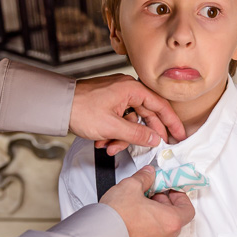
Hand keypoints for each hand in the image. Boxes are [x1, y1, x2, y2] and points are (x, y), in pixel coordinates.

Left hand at [69, 74, 185, 155]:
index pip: (160, 106)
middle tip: (154, 146)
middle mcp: (127, 90)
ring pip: (131, 121)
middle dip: (143, 135)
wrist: (57, 105)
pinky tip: (103, 141)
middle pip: (146, 114)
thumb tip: (155, 139)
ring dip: (122, 138)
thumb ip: (137, 135)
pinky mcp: (108, 103)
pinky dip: (113, 133)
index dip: (172, 122)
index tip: (179, 135)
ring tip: (110, 147)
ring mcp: (117, 96)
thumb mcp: (113, 127)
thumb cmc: (81, 109)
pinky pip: (119, 120)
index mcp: (132, 89)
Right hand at [100, 166, 194, 236]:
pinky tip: (132, 227)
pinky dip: (144, 236)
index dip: (180, 198)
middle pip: (174, 221)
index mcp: (170, 221)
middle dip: (164, 208)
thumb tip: (148, 174)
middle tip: (151, 198)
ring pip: (161, 234)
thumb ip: (145, 177)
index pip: (188, 209)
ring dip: (155, 223)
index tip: (171, 193)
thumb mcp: (131, 186)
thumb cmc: (116, 217)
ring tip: (139, 212)